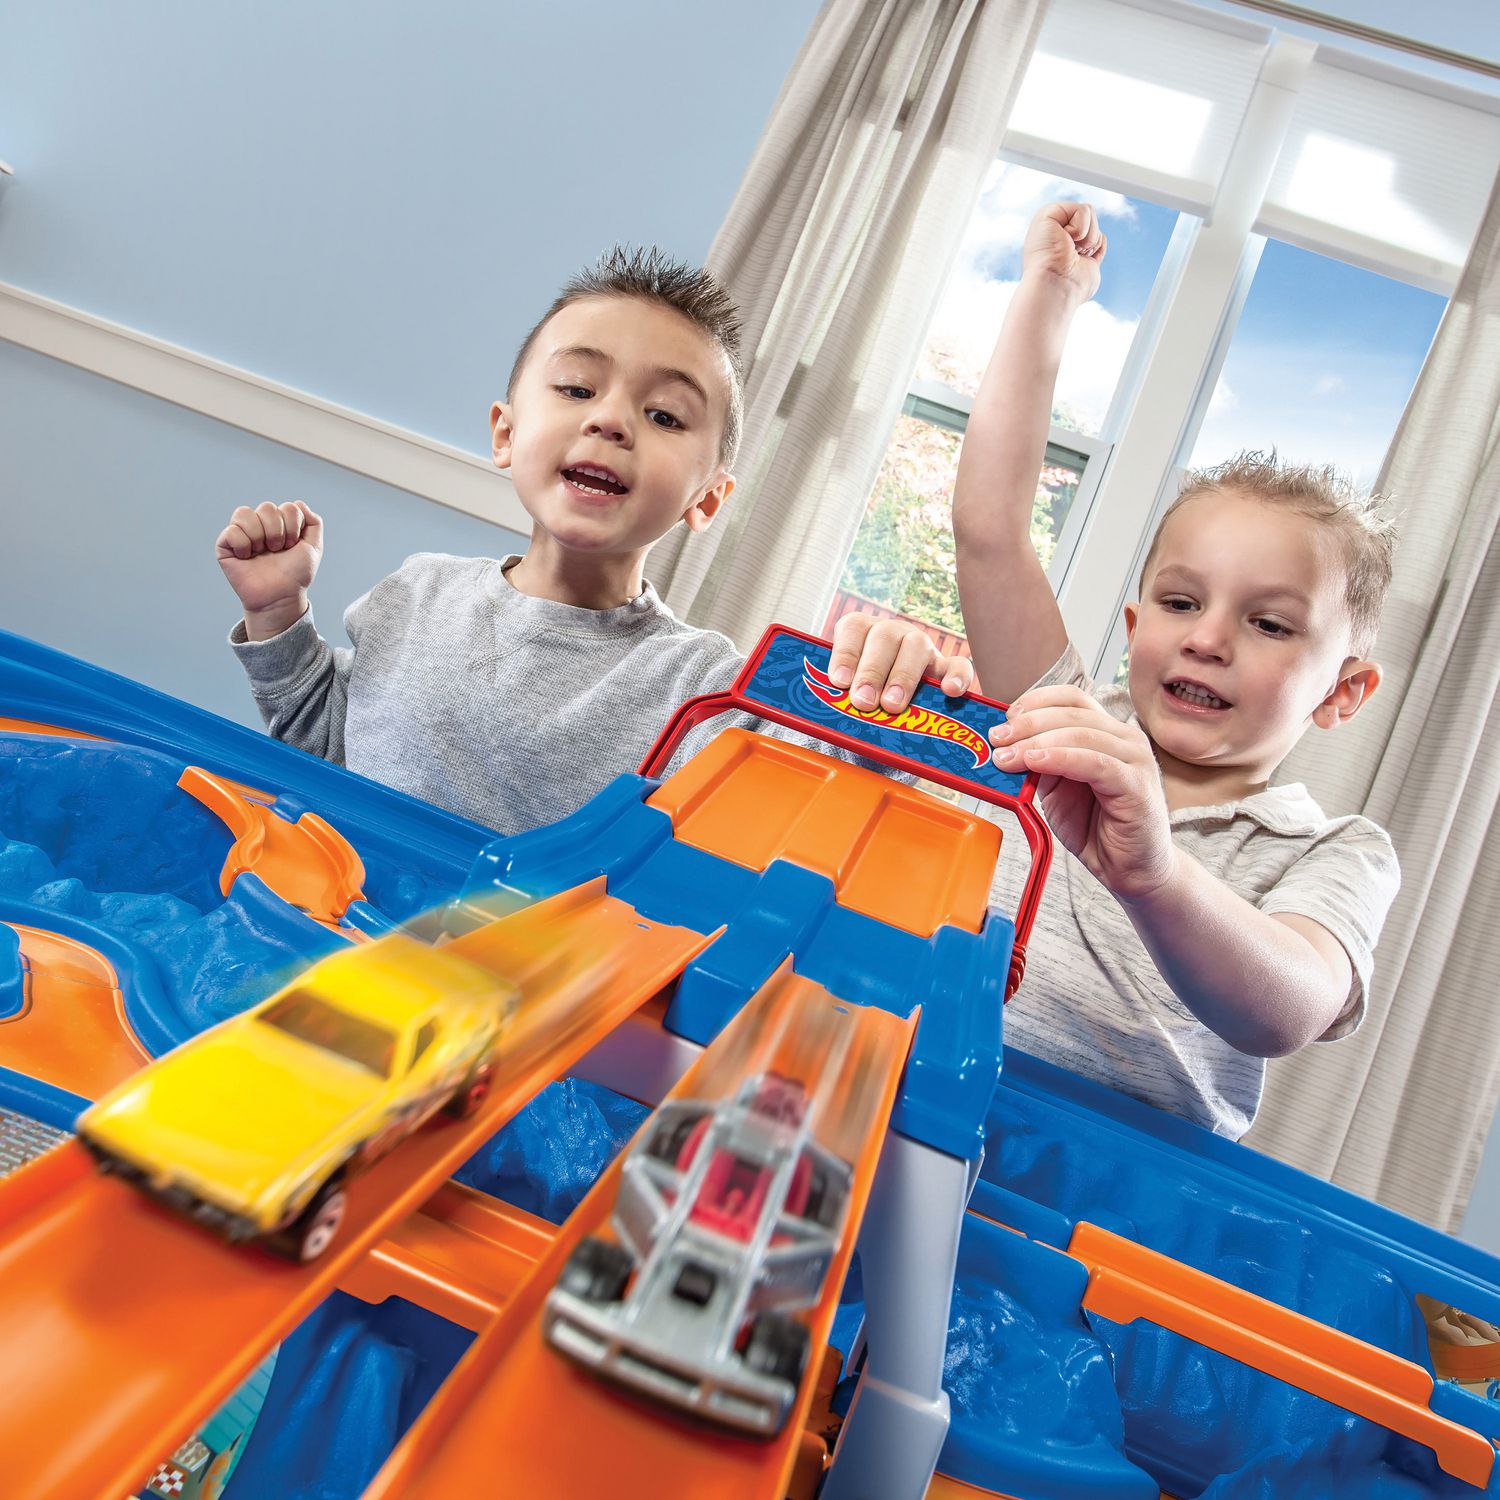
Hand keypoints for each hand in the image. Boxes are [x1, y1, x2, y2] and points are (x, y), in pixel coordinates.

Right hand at [216, 501, 322, 638]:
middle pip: (267, 507)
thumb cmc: (296, 575)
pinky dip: (243, 545)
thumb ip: (314, 523)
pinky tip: (247, 557)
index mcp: (280, 523)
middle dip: (278, 532)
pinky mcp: (225, 545)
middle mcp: (260, 525)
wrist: (281, 596)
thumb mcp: (313, 548)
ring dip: (260, 536)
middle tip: (278, 550)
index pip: (288, 507)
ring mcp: (242, 533)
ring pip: (245, 513)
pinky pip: (231, 531)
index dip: (294, 527)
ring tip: (262, 552)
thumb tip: (299, 503)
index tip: (293, 545)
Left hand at [826, 614, 973, 710]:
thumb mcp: (847, 689)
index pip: (853, 629)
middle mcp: (892, 633)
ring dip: (903, 677)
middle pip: (884, 638)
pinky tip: (949, 691)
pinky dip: (956, 677)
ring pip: (917, 647)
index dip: (845, 654)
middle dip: (871, 672)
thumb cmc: (863, 694)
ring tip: (891, 705)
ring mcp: (922, 648)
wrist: (889, 701)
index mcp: (863, 631)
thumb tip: (828, 715)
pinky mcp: (946, 667)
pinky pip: (958, 665)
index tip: (839, 681)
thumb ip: (840, 695)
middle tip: (863, 702)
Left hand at [989, 685, 1172, 901]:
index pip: (1071, 698)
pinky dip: (1060, 758)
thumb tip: (1007, 744)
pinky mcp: (1136, 784)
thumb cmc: (1096, 827)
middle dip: (1027, 723)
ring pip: (1080, 734)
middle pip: (1072, 713)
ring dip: (1036, 741)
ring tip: (1006, 756)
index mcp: (1107, 732)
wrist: (1129, 869)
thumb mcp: (1057, 788)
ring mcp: (1135, 759)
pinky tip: (1035, 762)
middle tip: (996, 738)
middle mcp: (1125, 739)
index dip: (1036, 701)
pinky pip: (1094, 762)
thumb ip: (1040, 762)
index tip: (1005, 716)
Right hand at [1022, 202, 1105, 302]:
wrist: (1056, 290)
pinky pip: (1083, 210)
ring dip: (1087, 236)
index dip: (1093, 245)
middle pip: (1091, 217)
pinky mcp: (1048, 214)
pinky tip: (1066, 242)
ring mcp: (1050, 221)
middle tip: (1074, 255)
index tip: (1077, 262)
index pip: (1091, 229)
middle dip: (1091, 238)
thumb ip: (1094, 251)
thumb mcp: (1090, 267)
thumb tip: (1101, 239)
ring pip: (1088, 211)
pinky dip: (1082, 229)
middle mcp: (1053, 230)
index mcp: (1061, 242)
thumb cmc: (1071, 287)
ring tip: (1070, 249)